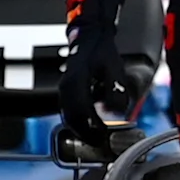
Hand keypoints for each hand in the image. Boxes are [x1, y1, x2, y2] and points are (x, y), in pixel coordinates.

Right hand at [57, 18, 122, 161]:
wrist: (91, 36)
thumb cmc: (103, 52)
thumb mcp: (115, 70)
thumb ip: (115, 94)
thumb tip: (114, 115)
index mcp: (77, 83)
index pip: (80, 114)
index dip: (90, 130)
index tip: (102, 139)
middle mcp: (66, 87)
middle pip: (70, 119)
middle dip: (84, 134)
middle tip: (99, 143)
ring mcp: (64, 89)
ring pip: (68, 116)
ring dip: (81, 129)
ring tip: (96, 137)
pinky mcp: (66, 91)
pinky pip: (69, 110)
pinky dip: (79, 120)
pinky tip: (91, 124)